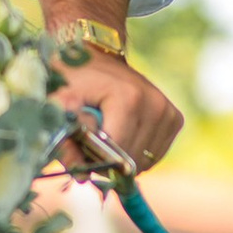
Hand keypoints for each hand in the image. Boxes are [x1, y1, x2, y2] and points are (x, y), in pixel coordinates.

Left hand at [56, 51, 182, 176]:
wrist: (94, 57)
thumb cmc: (71, 80)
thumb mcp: (58, 103)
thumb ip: (63, 138)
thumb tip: (81, 175)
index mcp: (129, 98)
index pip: (117, 153)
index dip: (95, 159)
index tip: (79, 148)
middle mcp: (155, 104)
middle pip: (131, 160)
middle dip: (108, 160)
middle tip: (90, 142)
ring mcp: (167, 111)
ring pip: (144, 162)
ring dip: (122, 158)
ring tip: (106, 135)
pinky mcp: (174, 118)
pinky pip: (154, 155)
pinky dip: (136, 153)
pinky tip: (122, 135)